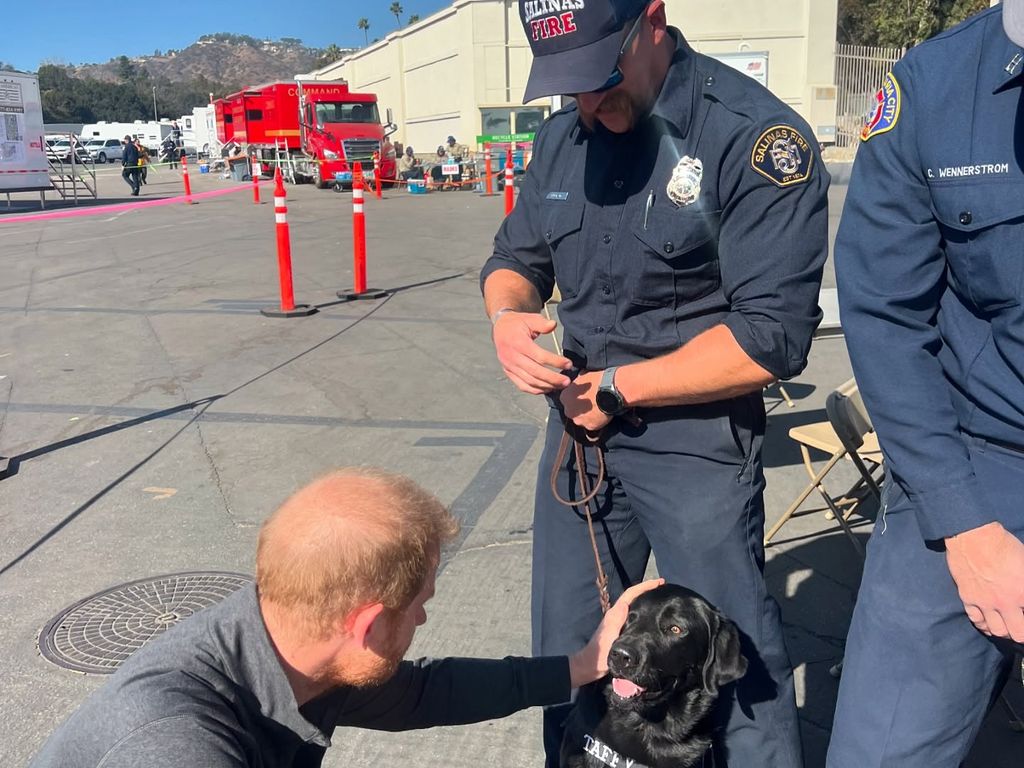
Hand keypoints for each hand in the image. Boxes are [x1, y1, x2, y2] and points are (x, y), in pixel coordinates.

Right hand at [492, 311, 571, 393]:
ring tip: (560, 386)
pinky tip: (548, 388)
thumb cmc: (517, 323)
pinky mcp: (508, 372)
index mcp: (518, 343)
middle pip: (535, 372)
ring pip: (529, 381)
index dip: (555, 362)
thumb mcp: (529, 318)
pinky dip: (535, 390)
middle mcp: (512, 357)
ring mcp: (509, 366)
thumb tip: (553, 324)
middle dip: (553, 378)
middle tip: (567, 381)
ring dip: (546, 386)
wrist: (500, 328)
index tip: (569, 364)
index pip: (539, 356)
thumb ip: (541, 323)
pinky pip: (522, 385)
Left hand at [559, 370, 611, 432]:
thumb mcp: (583, 375)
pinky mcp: (590, 426)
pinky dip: (596, 421)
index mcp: (564, 397)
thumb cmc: (596, 380)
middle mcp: (568, 411)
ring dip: (587, 416)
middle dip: (579, 409)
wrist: (610, 390)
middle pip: (572, 411)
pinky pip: (592, 425)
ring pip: (581, 420)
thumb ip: (578, 380)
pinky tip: (602, 414)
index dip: (575, 398)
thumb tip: (580, 377)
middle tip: (590, 403)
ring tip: (597, 409)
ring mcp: (579, 420)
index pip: (566, 399)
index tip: (583, 396)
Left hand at [567, 579, 664, 687]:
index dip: (644, 586)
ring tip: (660, 598)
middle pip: (633, 596)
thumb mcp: (610, 638)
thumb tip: (626, 605)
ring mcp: (617, 620)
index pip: (630, 594)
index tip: (659, 583)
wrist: (591, 665)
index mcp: (615, 613)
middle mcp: (616, 614)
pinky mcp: (619, 628)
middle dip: (647, 589)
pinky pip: (633, 613)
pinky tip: (651, 615)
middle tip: (663, 588)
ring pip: (633, 604)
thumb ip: (616, 622)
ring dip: (645, 598)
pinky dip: (642, 609)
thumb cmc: (600, 653)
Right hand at [945, 522, 1023, 641]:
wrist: (973, 535)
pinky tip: (989, 623)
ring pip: (997, 631)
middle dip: (1022, 633)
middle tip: (1022, 627)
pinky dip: (984, 625)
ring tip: (1008, 626)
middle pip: (1018, 634)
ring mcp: (985, 602)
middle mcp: (1006, 602)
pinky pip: (976, 621)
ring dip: (1005, 631)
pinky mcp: (968, 598)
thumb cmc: (1004, 544)